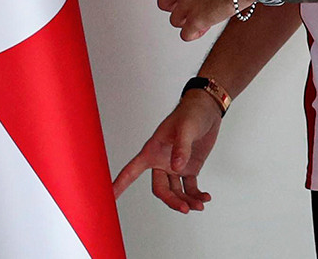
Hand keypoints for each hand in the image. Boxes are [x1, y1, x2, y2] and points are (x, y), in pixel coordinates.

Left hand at [112, 0, 245, 40]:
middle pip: (164, 5)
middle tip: (196, 3)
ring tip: (207, 10)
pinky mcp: (196, 20)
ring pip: (176, 20)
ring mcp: (186, 4)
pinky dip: (195, 33)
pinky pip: (186, 34)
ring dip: (188, 20)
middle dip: (177, 6)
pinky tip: (206, 26)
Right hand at [112, 92, 222, 212]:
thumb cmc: (191, 113)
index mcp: (152, 151)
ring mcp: (175, 166)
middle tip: (184, 208)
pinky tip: (204, 198)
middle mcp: (161, 162)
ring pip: (176, 192)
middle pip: (161, 189)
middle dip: (172, 201)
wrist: (207, 109)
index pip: (131, 171)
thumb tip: (177, 168)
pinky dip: (196, 195)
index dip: (119, 184)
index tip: (109, 197)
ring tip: (199, 205)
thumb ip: (181, 148)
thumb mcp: (186, 128)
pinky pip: (190, 187)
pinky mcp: (190, 167)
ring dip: (186, 201)